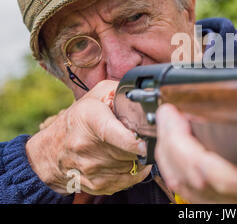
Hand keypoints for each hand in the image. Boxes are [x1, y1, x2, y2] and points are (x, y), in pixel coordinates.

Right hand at [26, 80, 151, 194]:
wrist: (51, 151)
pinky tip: (130, 161)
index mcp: (89, 119)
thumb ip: (121, 92)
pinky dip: (135, 172)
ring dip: (137, 158)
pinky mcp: (96, 184)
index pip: (116, 135)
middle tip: (140, 136)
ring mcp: (90, 168)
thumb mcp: (96, 96)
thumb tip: (146, 94)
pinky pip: (128, 180)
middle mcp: (87, 146)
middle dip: (142, 145)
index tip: (145, 142)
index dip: (135, 141)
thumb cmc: (78, 119)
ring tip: (130, 147)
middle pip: (131, 152)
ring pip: (132, 166)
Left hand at [154, 104, 236, 202]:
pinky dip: (172, 168)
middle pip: (196, 179)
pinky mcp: (220, 206)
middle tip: (168, 113)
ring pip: (187, 188)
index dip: (187, 147)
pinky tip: (171, 147)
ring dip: (168, 154)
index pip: (221, 175)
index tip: (176, 112)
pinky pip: (186, 193)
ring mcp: (234, 205)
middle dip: (172, 143)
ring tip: (167, 124)